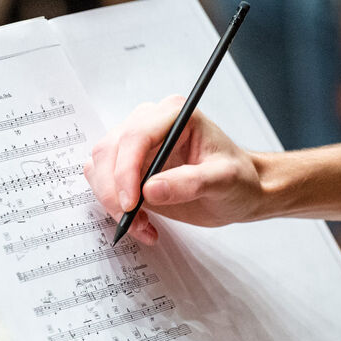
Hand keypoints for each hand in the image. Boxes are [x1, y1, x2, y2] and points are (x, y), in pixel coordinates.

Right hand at [84, 95, 262, 244]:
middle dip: (114, 190)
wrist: (240, 192)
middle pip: (109, 151)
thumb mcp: (224, 181)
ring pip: (99, 167)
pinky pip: (104, 182)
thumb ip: (190, 183)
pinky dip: (113, 206)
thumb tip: (150, 190)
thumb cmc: (238, 179)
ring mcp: (136, 145)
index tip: (131, 203)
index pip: (135, 136)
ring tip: (142, 225)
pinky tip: (141, 221)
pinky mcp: (130, 167)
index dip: (126, 170)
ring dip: (111, 201)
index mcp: (174, 115)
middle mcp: (150, 123)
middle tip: (132, 220)